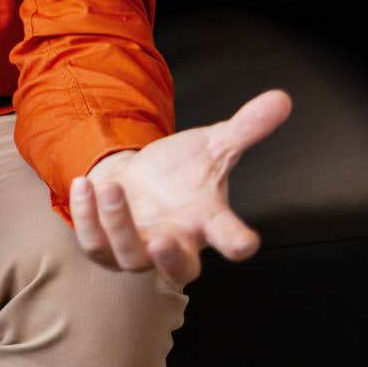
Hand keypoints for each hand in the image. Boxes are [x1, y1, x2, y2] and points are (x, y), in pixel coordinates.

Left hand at [68, 89, 292, 289]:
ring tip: (113, 188)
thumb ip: (246, 128)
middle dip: (171, 259)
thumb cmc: (181, 172)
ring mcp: (139, 250)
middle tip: (165, 241)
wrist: (138, 179)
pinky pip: (94, 244)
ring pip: (131, 257)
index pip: (228, 237)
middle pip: (180, 269)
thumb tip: (281, 98)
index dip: (236, 242)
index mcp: (206, 222)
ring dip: (119, 225)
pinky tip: (85, 185)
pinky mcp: (106, 248)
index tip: (246, 243)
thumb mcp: (212, 145)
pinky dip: (87, 218)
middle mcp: (175, 243)